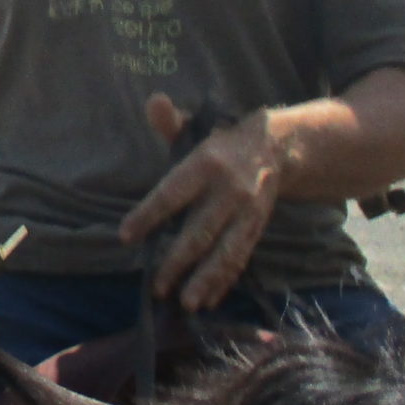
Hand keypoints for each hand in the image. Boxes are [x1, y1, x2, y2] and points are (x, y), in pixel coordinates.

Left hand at [118, 95, 280, 312]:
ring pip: (227, 251)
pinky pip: (242, 258)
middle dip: (179, 261)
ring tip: (187, 303)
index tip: (126, 236)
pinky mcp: (259, 227)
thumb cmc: (219, 144)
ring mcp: (248, 212)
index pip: (172, 192)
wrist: (278, 148)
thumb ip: (170, 122)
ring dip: (207, 280)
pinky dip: (226, 281)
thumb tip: (153, 101)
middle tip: (157, 287)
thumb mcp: (194, 128)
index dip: (149, 214)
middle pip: (201, 230)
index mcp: (206, 163)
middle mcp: (229, 190)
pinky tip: (210, 300)